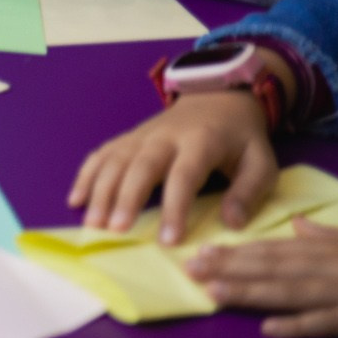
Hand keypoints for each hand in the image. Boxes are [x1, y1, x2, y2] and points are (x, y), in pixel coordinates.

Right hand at [67, 91, 275, 243]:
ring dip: (100, 191)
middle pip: (139, 166)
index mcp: (200, 142)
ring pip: (115, 160)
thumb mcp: (262, 162)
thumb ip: (248, 191)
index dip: (175, 207)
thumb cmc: (241, 138)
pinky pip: (102, 154)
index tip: (168, 240)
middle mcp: (164, 136)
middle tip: (114, 229)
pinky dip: (86, 175)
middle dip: (124, 198)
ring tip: (92, 223)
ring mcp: (142, 135)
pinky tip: (76, 199)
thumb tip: (231, 223)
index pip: (184, 176)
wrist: (218, 96)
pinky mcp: (129, 138)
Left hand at [189, 219, 337, 337]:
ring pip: (290, 291)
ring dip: (250, 291)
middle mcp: (329, 267)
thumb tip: (296, 223)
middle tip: (190, 269)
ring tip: (213, 292)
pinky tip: (268, 328)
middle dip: (229, 268)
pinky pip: (326, 322)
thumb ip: (328, 235)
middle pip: (273, 267)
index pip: (274, 249)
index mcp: (326, 249)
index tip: (202, 251)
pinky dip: (298, 325)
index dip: (237, 251)